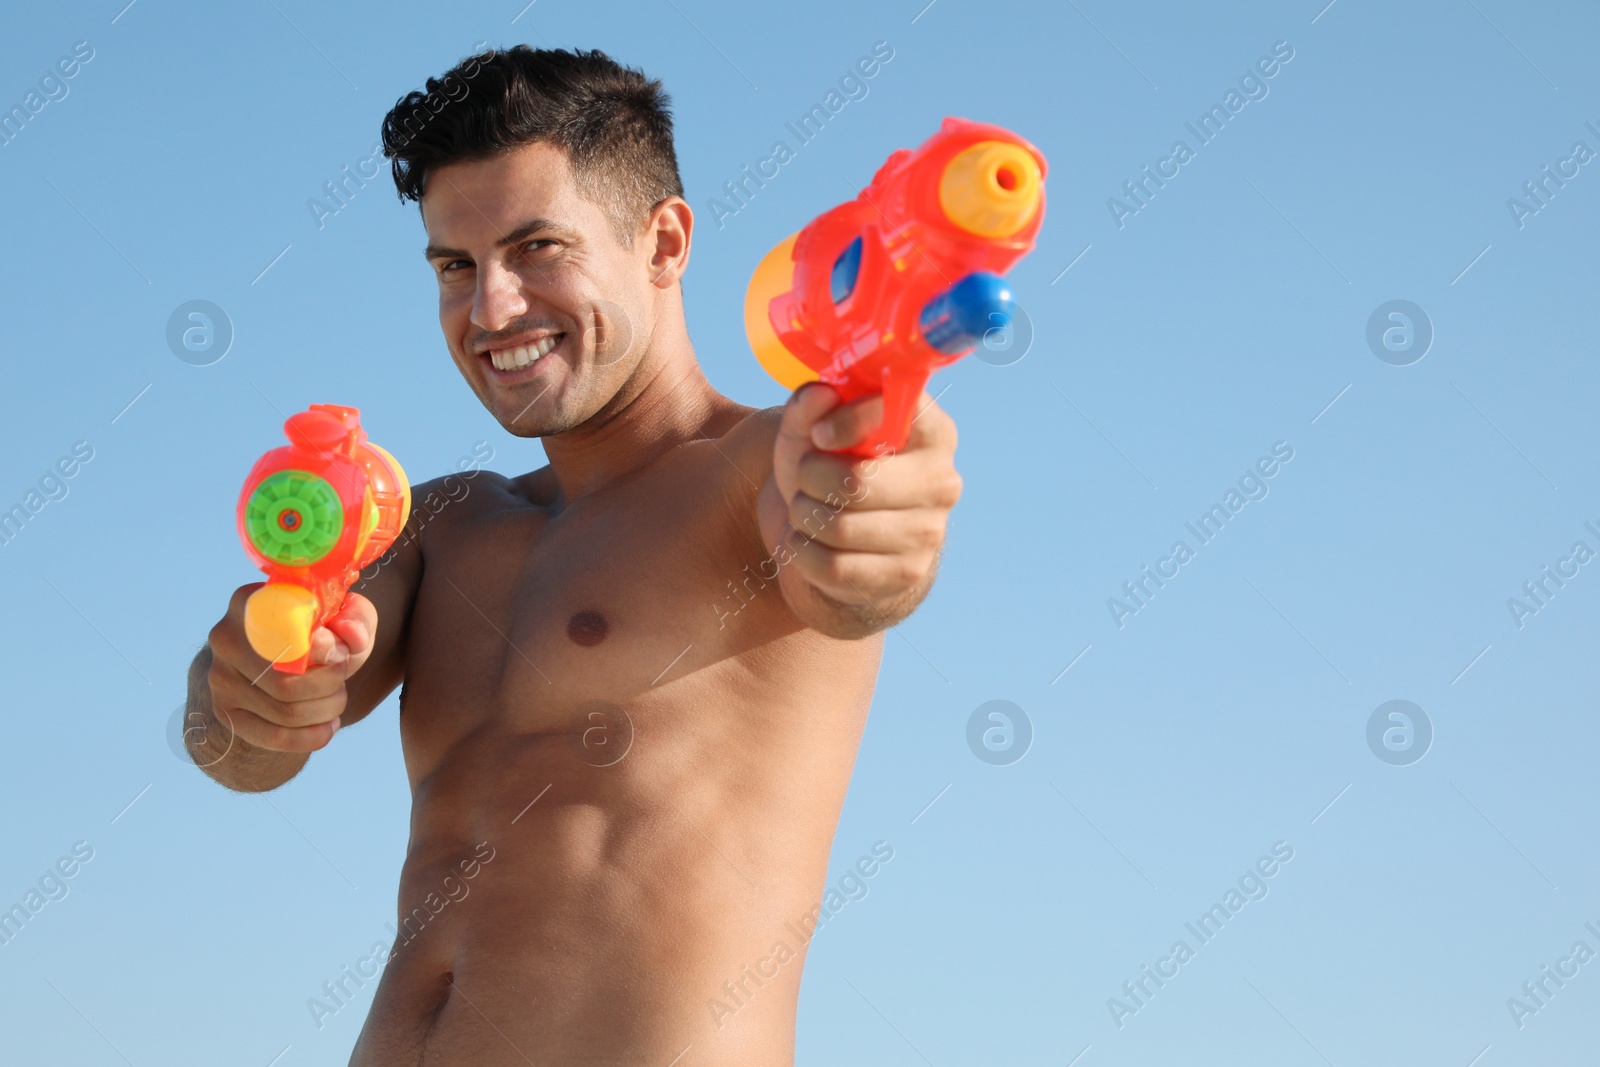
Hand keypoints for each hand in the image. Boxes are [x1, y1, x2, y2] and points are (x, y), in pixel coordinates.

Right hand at [202, 586, 377, 753]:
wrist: (287, 656)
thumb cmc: (322, 631)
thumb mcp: (345, 616)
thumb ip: (356, 618)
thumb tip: (349, 636)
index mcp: (251, 602)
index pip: (284, 633)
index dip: (322, 650)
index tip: (341, 654)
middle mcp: (225, 638)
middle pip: (284, 683)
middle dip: (330, 687)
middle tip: (342, 679)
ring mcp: (220, 678)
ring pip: (285, 712)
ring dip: (326, 710)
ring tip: (337, 698)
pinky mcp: (224, 711)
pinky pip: (273, 737)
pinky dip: (311, 737)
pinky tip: (328, 726)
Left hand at [760, 382, 961, 620]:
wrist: (841, 534)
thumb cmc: (832, 466)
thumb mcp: (813, 429)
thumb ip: (810, 404)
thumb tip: (820, 396)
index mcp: (932, 431)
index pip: (897, 415)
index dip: (847, 420)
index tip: (819, 434)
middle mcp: (941, 481)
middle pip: (858, 481)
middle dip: (812, 476)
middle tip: (804, 475)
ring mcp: (928, 533)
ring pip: (841, 527)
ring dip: (804, 515)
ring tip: (805, 508)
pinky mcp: (905, 575)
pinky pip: (834, 567)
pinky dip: (803, 552)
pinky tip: (806, 540)